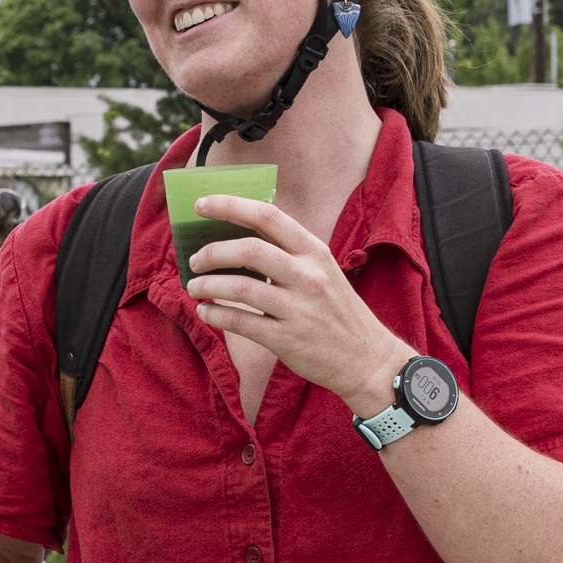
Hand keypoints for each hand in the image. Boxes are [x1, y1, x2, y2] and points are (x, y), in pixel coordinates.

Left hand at [178, 195, 407, 402]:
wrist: (367, 358)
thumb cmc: (337, 311)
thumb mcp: (322, 270)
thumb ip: (288, 252)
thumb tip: (238, 237)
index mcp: (314, 251)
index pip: (268, 216)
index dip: (230, 206)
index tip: (201, 205)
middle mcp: (308, 275)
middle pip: (249, 250)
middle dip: (212, 253)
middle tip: (195, 261)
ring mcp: (298, 308)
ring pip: (240, 289)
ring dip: (208, 286)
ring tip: (195, 288)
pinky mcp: (287, 339)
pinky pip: (241, 323)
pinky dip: (216, 315)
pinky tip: (206, 312)